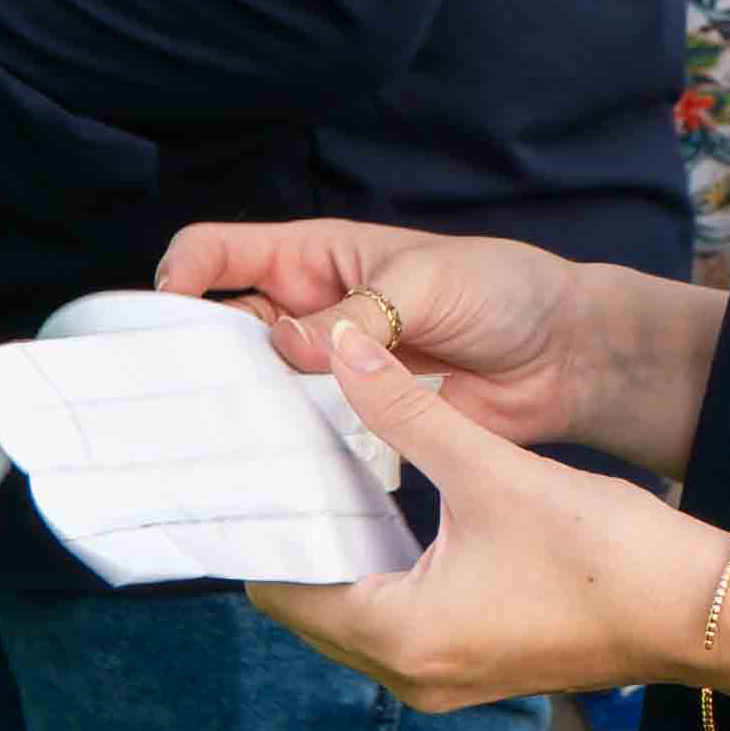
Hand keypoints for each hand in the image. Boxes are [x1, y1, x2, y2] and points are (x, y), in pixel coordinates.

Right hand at [157, 218, 598, 451]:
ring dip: (238, 412)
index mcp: (316, 257)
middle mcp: (311, 312)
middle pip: (224, 329)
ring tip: (209, 446)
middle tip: (169, 400)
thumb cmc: (503, 290)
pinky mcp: (358, 421)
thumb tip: (288, 343)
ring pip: (259, 389)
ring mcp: (331, 371)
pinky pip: (305, 436)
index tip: (164, 316)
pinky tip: (269, 477)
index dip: (181, 275)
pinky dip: (285, 453)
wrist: (565, 356)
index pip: (220, 253)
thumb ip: (359, 313)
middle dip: (193, 357)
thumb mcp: (426, 282)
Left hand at [248, 325, 699, 708]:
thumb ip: (407, 408)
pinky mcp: (476, 667)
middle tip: (287, 461)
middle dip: (300, 536)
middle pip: (311, 608)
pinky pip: (398, 622)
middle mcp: (411, 674)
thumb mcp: (494, 469)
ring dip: (343, 553)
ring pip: (354, 615)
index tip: (255, 466)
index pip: (285, 589)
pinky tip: (392, 510)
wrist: (704, 613)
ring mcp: (445, 679)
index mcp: (403, 637)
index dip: (265, 526)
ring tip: (332, 475)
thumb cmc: (607, 553)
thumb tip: (341, 346)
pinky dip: (383, 572)